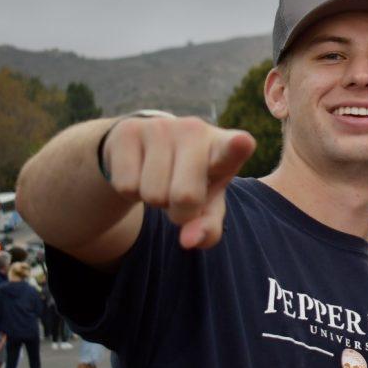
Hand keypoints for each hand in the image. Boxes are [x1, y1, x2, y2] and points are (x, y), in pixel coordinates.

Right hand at [102, 116, 255, 248]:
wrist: (149, 148)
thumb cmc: (191, 180)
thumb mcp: (208, 203)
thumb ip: (208, 227)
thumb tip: (189, 241)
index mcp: (225, 147)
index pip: (233, 148)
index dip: (237, 147)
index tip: (241, 143)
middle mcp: (195, 130)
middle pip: (185, 196)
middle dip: (179, 212)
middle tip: (179, 195)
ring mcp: (161, 127)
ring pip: (152, 194)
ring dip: (154, 200)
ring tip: (162, 180)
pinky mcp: (128, 131)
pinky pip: (126, 186)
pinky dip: (132, 191)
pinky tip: (141, 172)